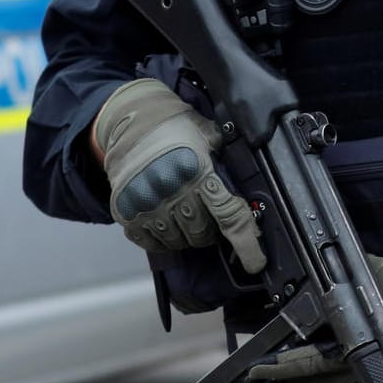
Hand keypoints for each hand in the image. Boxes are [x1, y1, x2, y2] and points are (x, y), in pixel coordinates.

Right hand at [93, 79, 265, 272]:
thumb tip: (246, 190)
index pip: (229, 216)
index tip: (255, 263)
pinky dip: (162, 238)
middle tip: (206, 214)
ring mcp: (147, 204)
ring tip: (182, 212)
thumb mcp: (207, 134)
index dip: (246, 244)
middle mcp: (172, 191)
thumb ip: (226, 160)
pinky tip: (164, 219)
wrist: (130, 119)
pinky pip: (152, 243)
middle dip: (210, 230)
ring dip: (185, 234)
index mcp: (198, 171)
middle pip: (203, 234)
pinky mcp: (127, 213)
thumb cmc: (174, 127)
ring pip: (178, 242)